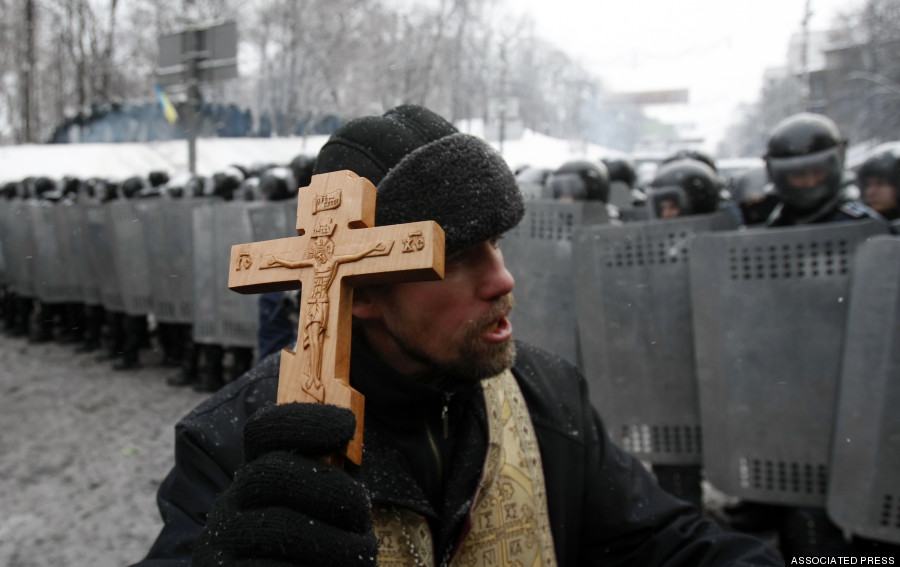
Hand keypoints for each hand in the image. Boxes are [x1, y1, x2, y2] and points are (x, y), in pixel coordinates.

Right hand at [192, 403, 377, 565]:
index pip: (263, 430)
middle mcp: (229, 505)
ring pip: (280, 526)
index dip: (305, 421)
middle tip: (362, 512)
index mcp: (253, 478)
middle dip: (330, 488)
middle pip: (272, 473)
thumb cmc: (315, 552)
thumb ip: (332, 474)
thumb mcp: (323, 507)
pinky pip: (275, 566)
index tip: (347, 424)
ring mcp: (222, 543)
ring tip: (359, 550)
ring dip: (334, 539)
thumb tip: (351, 433)